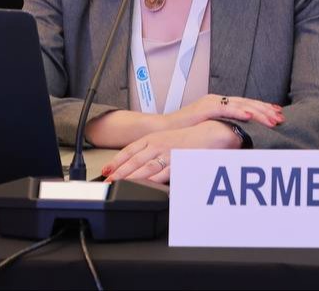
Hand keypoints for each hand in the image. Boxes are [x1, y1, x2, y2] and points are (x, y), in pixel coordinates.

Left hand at [103, 121, 240, 183]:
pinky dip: (150, 181)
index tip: (106, 170)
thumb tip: (139, 161)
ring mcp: (167, 154)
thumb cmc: (192, 136)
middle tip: (107, 181)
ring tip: (118, 184)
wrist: (213, 132)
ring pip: (144, 168)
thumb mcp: (168, 138)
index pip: (130, 149)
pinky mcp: (177, 162)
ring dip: (130, 177)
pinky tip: (142, 186)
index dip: (116, 160)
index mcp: (154, 138)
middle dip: (119, 171)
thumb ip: (153, 148)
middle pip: (133, 160)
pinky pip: (161, 174)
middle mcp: (158, 145)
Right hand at [165, 93, 283, 131]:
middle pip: (248, 103)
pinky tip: (251, 116)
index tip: (277, 113)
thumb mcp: (209, 128)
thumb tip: (239, 137)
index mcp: (221, 104)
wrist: (164, 130)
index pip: (247, 104)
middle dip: (266, 110)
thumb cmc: (185, 131)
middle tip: (281, 117)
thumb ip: (223, 128)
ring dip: (259, 112)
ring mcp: (213, 102)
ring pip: (242, 105)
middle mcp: (219, 100)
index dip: (263, 108)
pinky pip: (226, 109)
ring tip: (272, 118)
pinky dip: (240, 112)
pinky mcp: (206, 107)